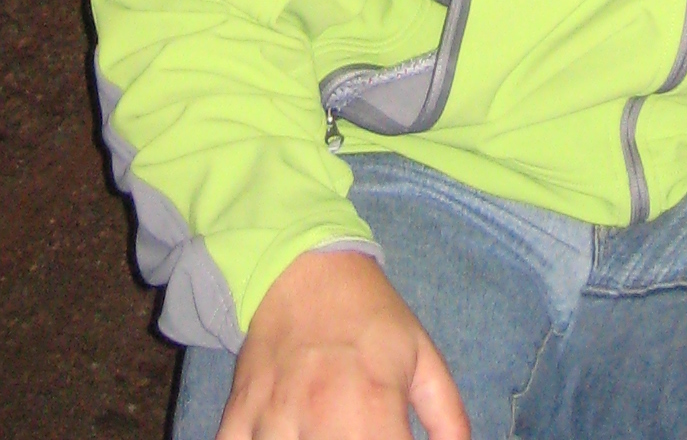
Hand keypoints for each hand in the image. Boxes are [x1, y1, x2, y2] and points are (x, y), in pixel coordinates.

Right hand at [216, 246, 467, 439]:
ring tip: (321, 436)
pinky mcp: (239, 413)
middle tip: (359, 434)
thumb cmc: (369, 316)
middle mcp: (319, 416)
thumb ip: (447, 418)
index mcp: (372, 407)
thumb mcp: (422, 357)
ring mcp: (272, 417)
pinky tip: (277, 438)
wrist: (303, 264)